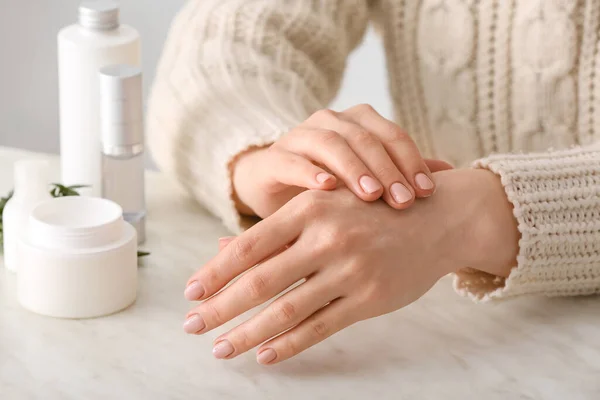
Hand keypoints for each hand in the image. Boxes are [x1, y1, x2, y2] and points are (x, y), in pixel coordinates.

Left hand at [183, 169, 518, 363]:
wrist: (438, 217)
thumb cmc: (373, 210)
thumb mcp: (325, 205)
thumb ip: (275, 230)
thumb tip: (222, 249)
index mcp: (311, 207)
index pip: (249, 245)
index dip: (215, 271)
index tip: (190, 292)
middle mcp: (328, 237)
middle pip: (260, 281)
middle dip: (219, 307)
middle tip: (192, 325)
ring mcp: (350, 270)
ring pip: (286, 310)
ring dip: (248, 334)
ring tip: (221, 348)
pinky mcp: (370, 298)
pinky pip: (320, 327)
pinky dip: (289, 344)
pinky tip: (266, 355)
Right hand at [232, 104, 451, 217]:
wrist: (273, 189)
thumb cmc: (329, 186)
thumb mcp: (367, 182)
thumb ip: (401, 173)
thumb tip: (448, 175)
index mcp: (357, 123)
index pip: (392, 136)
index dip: (411, 161)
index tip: (426, 193)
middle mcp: (330, 123)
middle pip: (365, 138)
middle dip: (387, 169)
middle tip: (403, 200)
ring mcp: (299, 137)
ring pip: (330, 143)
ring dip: (353, 168)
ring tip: (371, 195)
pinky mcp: (273, 158)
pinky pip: (292, 159)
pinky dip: (309, 171)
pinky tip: (326, 188)